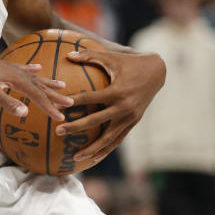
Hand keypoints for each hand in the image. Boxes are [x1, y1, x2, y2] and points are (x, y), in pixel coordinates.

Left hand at [0, 53, 72, 119]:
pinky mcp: (5, 67)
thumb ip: (7, 102)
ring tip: (62, 86)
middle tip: (71, 103)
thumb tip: (25, 113)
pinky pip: (24, 69)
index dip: (49, 107)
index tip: (60, 117)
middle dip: (55, 96)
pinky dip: (32, 70)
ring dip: (48, 83)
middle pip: (40, 86)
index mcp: (16, 79)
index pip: (37, 96)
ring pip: (35, 78)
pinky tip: (38, 68)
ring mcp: (12, 68)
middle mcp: (17, 72)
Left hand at [54, 49, 164, 163]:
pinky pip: (118, 139)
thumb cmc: (130, 62)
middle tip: (58, 131)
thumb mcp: (110, 57)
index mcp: (117, 92)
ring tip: (74, 158)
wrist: (158, 72)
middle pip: (96, 121)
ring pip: (109, 138)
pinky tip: (93, 159)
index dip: (73, 103)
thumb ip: (88, 56)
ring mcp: (130, 117)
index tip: (56, 108)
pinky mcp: (133, 122)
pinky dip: (106, 150)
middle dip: (76, 127)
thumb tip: (67, 55)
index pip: (90, 99)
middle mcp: (125, 108)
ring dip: (92, 149)